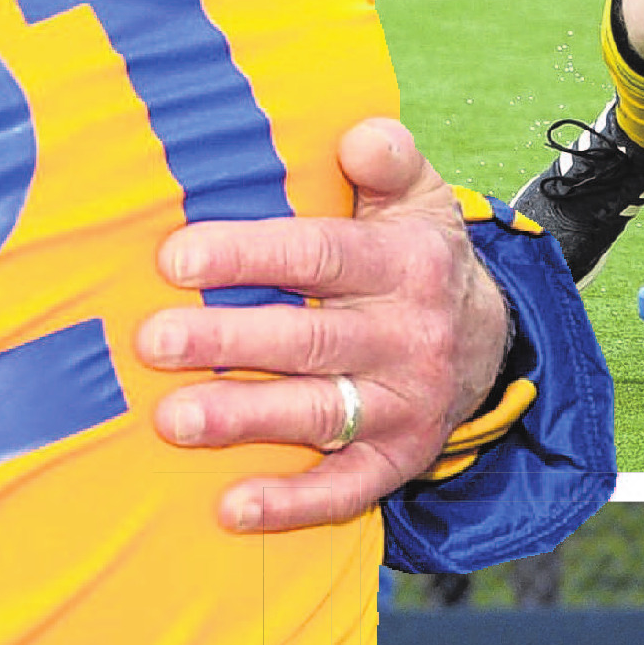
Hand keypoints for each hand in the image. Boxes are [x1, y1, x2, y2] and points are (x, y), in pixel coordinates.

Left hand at [138, 118, 512, 534]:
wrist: (488, 340)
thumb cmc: (417, 255)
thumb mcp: (418, 197)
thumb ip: (386, 159)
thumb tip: (357, 136)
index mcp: (408, 262)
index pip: (321, 255)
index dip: (249, 256)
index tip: (177, 259)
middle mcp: (411, 334)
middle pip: (311, 337)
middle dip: (229, 342)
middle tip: (154, 341)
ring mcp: (407, 403)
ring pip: (322, 412)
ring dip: (246, 419)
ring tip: (173, 420)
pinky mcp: (401, 458)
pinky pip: (348, 488)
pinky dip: (293, 504)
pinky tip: (233, 508)